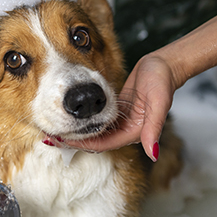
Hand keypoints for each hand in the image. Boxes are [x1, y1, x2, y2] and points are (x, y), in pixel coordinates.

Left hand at [61, 53, 178, 160]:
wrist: (164, 65)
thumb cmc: (162, 81)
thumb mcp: (158, 102)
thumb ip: (154, 128)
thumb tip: (153, 152)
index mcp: (134, 132)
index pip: (102, 144)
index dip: (82, 144)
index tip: (62, 141)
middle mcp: (126, 130)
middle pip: (96, 141)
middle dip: (75, 141)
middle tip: (52, 137)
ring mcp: (121, 121)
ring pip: (95, 132)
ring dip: (78, 131)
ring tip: (57, 128)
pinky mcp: (117, 111)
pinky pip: (97, 120)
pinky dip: (84, 121)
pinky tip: (71, 117)